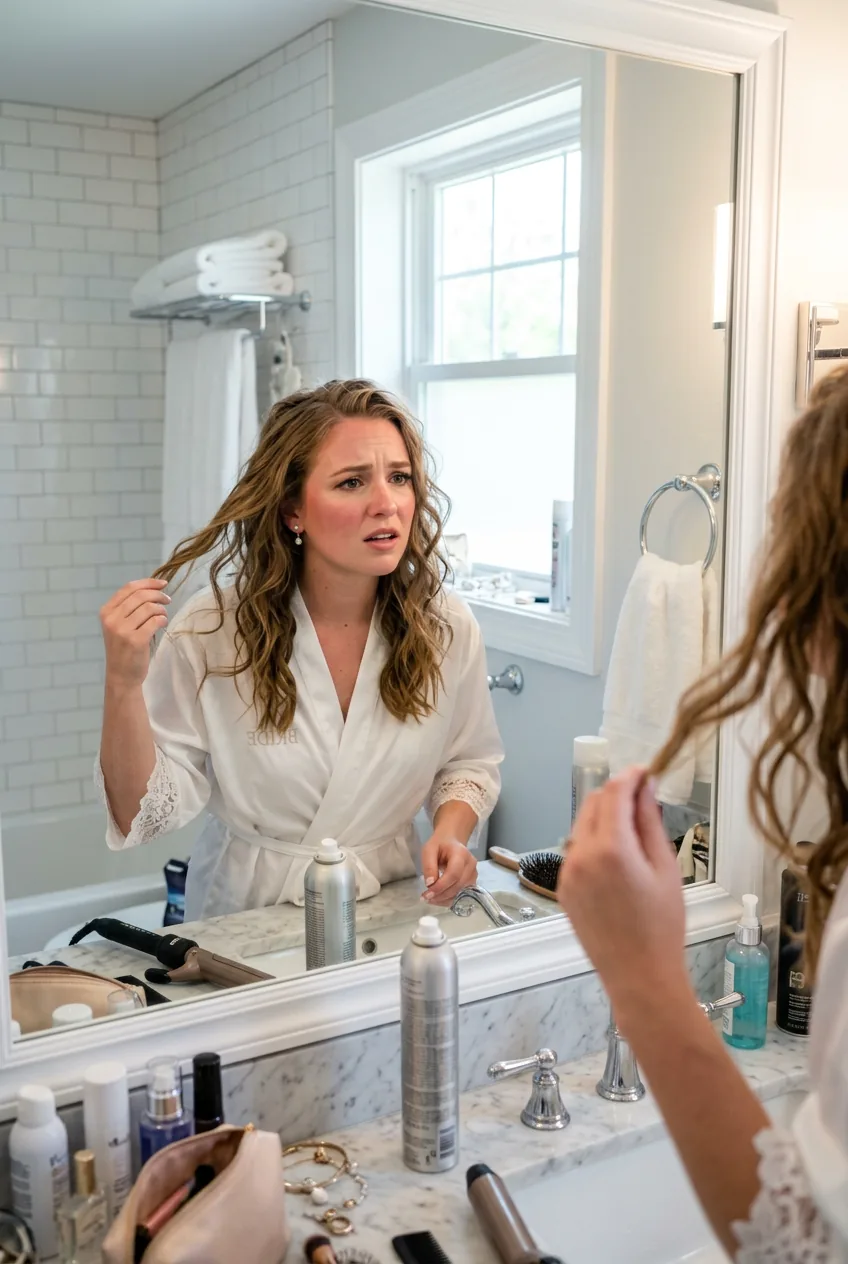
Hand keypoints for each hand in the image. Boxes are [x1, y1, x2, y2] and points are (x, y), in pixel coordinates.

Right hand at [100, 578, 170, 689]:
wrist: (121, 675)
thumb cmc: (124, 648)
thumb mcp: (119, 625)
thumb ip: (129, 607)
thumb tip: (153, 587)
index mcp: (106, 611)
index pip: (129, 588)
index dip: (148, 583)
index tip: (163, 584)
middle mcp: (112, 619)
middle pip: (141, 595)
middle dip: (158, 595)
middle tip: (167, 600)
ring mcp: (122, 630)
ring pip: (149, 607)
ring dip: (161, 610)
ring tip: (163, 617)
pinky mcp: (135, 640)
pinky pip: (155, 621)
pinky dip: (162, 620)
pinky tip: (162, 624)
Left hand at [421, 834, 476, 905]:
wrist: (451, 841)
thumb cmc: (439, 845)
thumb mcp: (428, 850)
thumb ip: (429, 866)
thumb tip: (430, 883)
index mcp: (461, 853)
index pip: (454, 873)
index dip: (441, 886)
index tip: (427, 893)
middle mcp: (471, 864)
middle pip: (458, 885)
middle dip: (441, 894)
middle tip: (425, 898)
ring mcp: (473, 874)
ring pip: (461, 892)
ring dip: (444, 899)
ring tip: (430, 899)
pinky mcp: (472, 882)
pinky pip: (462, 894)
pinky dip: (449, 899)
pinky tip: (438, 898)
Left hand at [557, 768, 691, 1021]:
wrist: (640, 976)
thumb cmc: (661, 929)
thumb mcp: (665, 868)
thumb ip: (650, 823)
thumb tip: (646, 791)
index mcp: (611, 849)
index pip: (614, 793)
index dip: (631, 776)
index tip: (645, 772)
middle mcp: (582, 856)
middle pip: (592, 803)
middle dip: (616, 794)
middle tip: (642, 796)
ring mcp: (568, 873)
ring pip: (581, 826)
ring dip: (603, 816)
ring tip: (633, 826)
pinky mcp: (563, 888)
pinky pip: (576, 851)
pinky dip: (593, 841)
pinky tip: (617, 854)